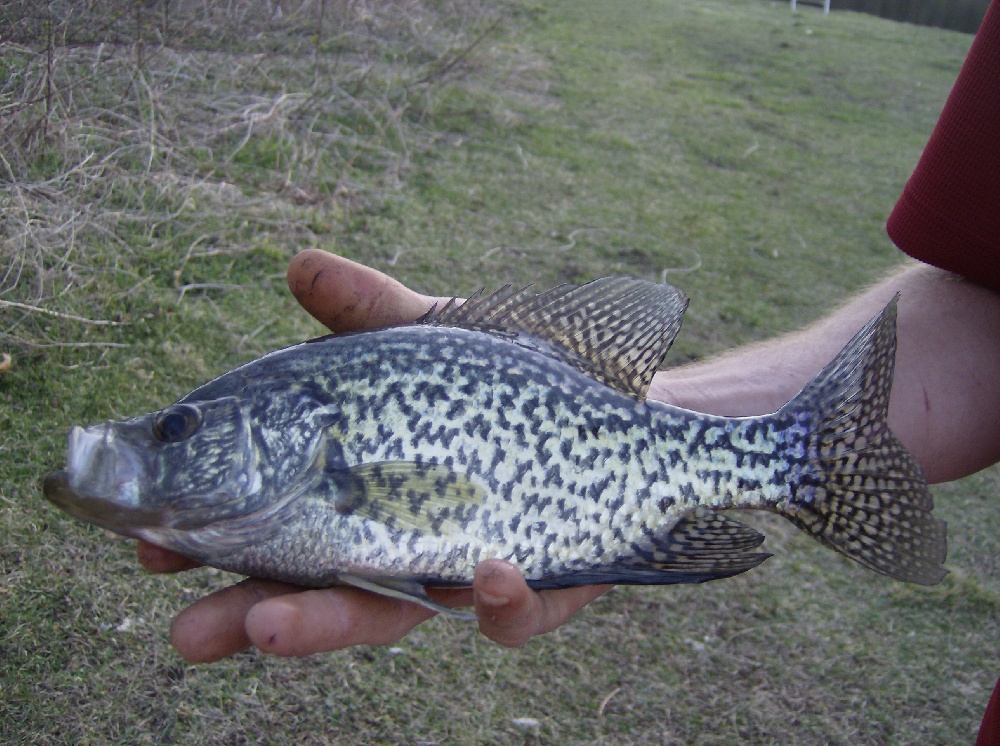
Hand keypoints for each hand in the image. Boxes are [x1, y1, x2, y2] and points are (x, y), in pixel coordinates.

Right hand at [140, 249, 609, 661]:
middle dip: (252, 615)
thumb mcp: (434, 336)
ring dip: (336, 625)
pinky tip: (486, 571)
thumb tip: (301, 264)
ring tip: (277, 627)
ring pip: (395, 616)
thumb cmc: (505, 374)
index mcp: (360, 496)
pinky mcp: (540, 584)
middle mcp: (402, 545)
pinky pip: (513, 612)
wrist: (613, 397)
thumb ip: (370, 311)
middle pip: (317, 593)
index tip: (150, 547)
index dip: (214, 546)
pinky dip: (497, 601)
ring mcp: (464, 569)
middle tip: (188, 635)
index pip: (276, 531)